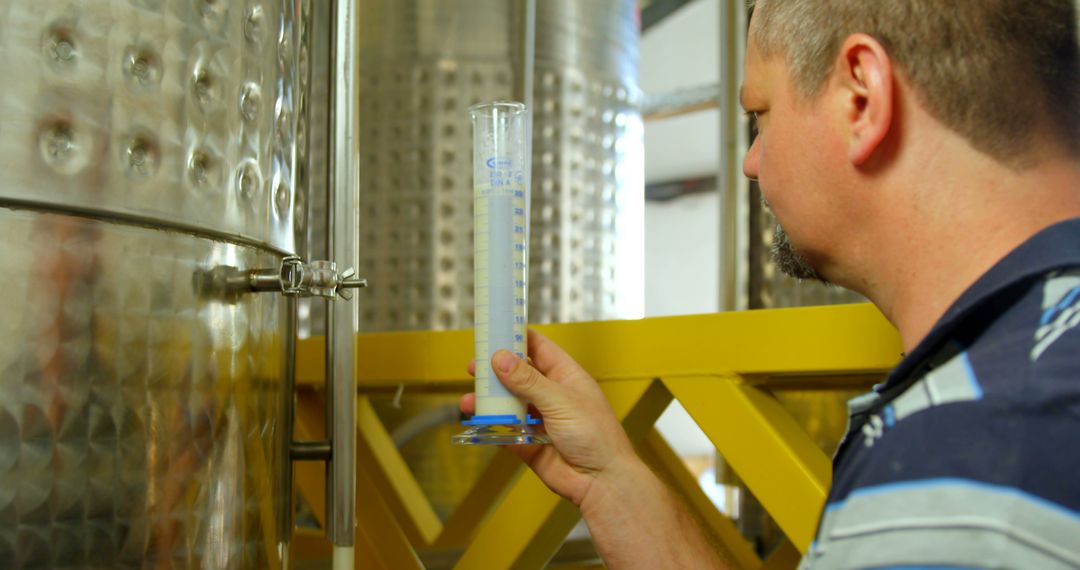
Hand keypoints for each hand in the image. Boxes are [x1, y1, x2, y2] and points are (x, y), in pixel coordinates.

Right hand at [460, 329, 637, 507]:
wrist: (602, 482)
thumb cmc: (596, 435)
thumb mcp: (560, 400)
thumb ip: (528, 380)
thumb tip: (501, 358)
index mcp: (566, 376)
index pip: (539, 349)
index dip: (517, 338)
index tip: (494, 331)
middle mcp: (552, 395)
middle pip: (519, 376)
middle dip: (496, 372)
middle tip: (474, 368)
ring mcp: (541, 420)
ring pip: (509, 405)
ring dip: (489, 402)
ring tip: (469, 402)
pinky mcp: (531, 444)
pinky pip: (506, 433)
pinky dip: (492, 429)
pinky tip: (478, 425)